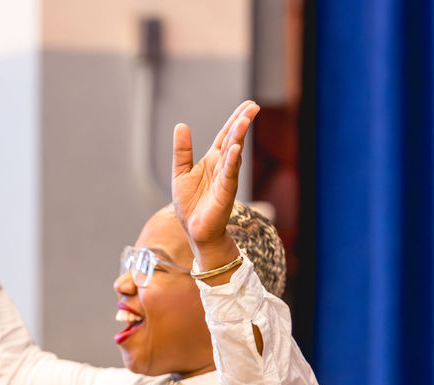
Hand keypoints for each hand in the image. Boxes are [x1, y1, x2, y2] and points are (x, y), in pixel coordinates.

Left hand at [171, 100, 259, 262]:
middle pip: (233, 140)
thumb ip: (182, 151)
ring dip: (239, 137)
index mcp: (212, 160)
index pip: (226, 136)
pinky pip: (230, 174)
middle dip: (242, 123)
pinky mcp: (225, 192)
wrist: (196, 230)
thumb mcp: (181, 173)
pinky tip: (236, 149)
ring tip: (244, 120)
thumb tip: (181, 125)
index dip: (235, 120)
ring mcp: (226, 178)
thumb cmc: (190, 204)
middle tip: (253, 106)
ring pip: (234, 154)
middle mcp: (222, 167)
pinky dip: (233, 161)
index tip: (248, 105)